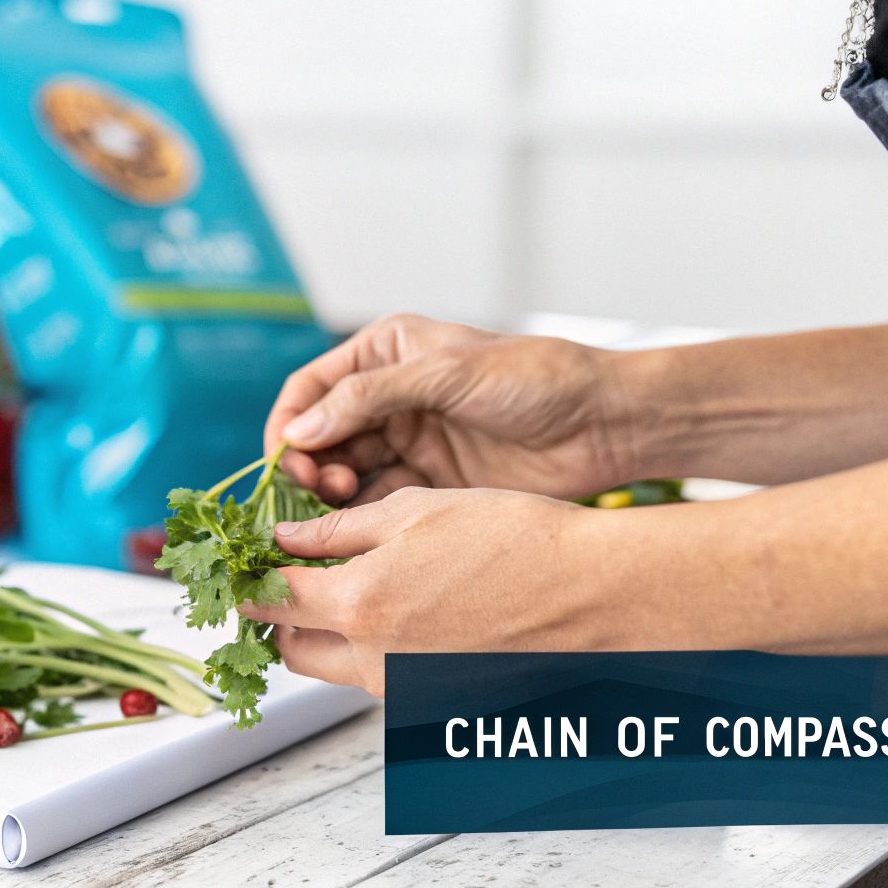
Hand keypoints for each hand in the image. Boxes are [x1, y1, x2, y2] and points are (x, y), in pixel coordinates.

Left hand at [237, 487, 624, 696]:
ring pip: (337, 668)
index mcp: (361, 605)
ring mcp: (407, 690)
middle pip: (293, 651)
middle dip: (279, 618)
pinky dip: (375, 649)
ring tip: (351, 588)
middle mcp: (375, 661)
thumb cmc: (512, 538)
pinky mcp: (438, 703)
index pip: (271, 602)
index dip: (247, 579)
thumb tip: (284, 539)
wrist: (592, 590)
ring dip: (327, 634)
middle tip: (287, 580)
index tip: (240, 563)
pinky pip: (383, 679)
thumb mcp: (414, 511)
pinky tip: (407, 609)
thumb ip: (339, 530)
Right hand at [265, 314, 638, 503]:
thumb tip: (302, 428)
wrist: (604, 423)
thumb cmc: (536, 378)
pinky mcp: (430, 486)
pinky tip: (356, 533)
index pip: (311, 390)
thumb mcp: (447, 374)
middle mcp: (388, 399)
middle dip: (307, 466)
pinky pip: (377, 505)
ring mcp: (408, 443)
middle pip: (319, 438)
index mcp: (385, 353)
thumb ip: (370, 397)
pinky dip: (359, 520)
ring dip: (330, 496)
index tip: (283, 461)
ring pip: (343, 475)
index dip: (289, 425)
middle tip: (316, 492)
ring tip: (338, 509)